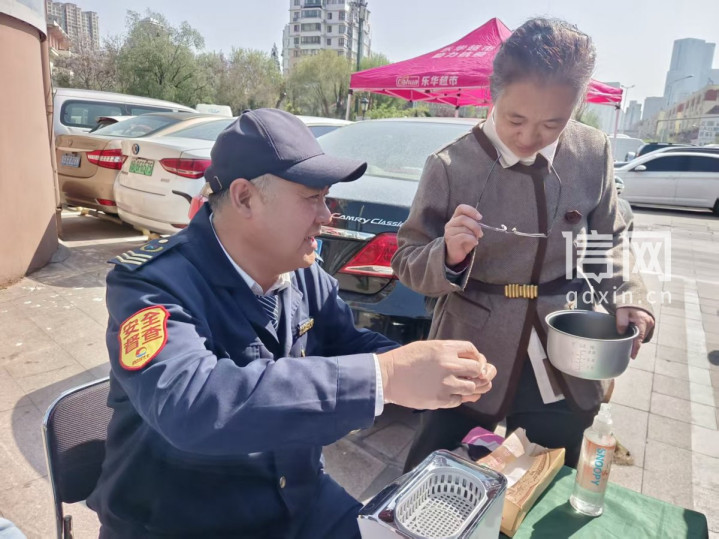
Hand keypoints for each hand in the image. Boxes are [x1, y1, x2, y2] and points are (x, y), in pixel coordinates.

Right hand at [377, 340, 496, 409]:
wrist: (387, 376)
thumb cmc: (405, 360)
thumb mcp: (428, 347)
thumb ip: (448, 352)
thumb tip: (467, 362)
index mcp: (445, 349)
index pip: (473, 351)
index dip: (477, 357)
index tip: (474, 363)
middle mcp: (449, 365)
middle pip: (478, 370)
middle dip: (479, 373)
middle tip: (475, 378)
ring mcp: (446, 384)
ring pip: (472, 388)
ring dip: (471, 388)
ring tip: (464, 387)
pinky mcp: (441, 400)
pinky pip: (459, 400)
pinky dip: (458, 398)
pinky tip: (452, 395)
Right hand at [444, 204, 483, 266]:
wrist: (456, 254)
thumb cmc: (464, 241)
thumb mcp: (470, 230)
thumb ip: (473, 223)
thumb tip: (479, 222)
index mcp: (455, 218)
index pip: (461, 208)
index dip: (471, 210)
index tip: (480, 217)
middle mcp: (450, 224)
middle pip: (463, 218)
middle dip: (475, 226)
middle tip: (480, 233)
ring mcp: (449, 232)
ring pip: (464, 228)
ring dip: (473, 234)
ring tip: (476, 239)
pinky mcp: (450, 240)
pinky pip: (463, 236)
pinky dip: (472, 239)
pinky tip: (474, 243)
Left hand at [616, 307, 654, 358]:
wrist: (634, 297)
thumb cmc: (627, 305)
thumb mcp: (621, 312)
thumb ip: (621, 322)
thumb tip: (622, 333)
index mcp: (643, 321)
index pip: (639, 338)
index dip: (635, 348)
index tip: (632, 356)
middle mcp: (649, 323)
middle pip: (641, 338)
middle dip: (634, 344)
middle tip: (626, 348)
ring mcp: (651, 323)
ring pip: (643, 336)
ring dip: (637, 339)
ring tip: (628, 339)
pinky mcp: (650, 324)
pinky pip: (645, 333)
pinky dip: (639, 335)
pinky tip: (633, 334)